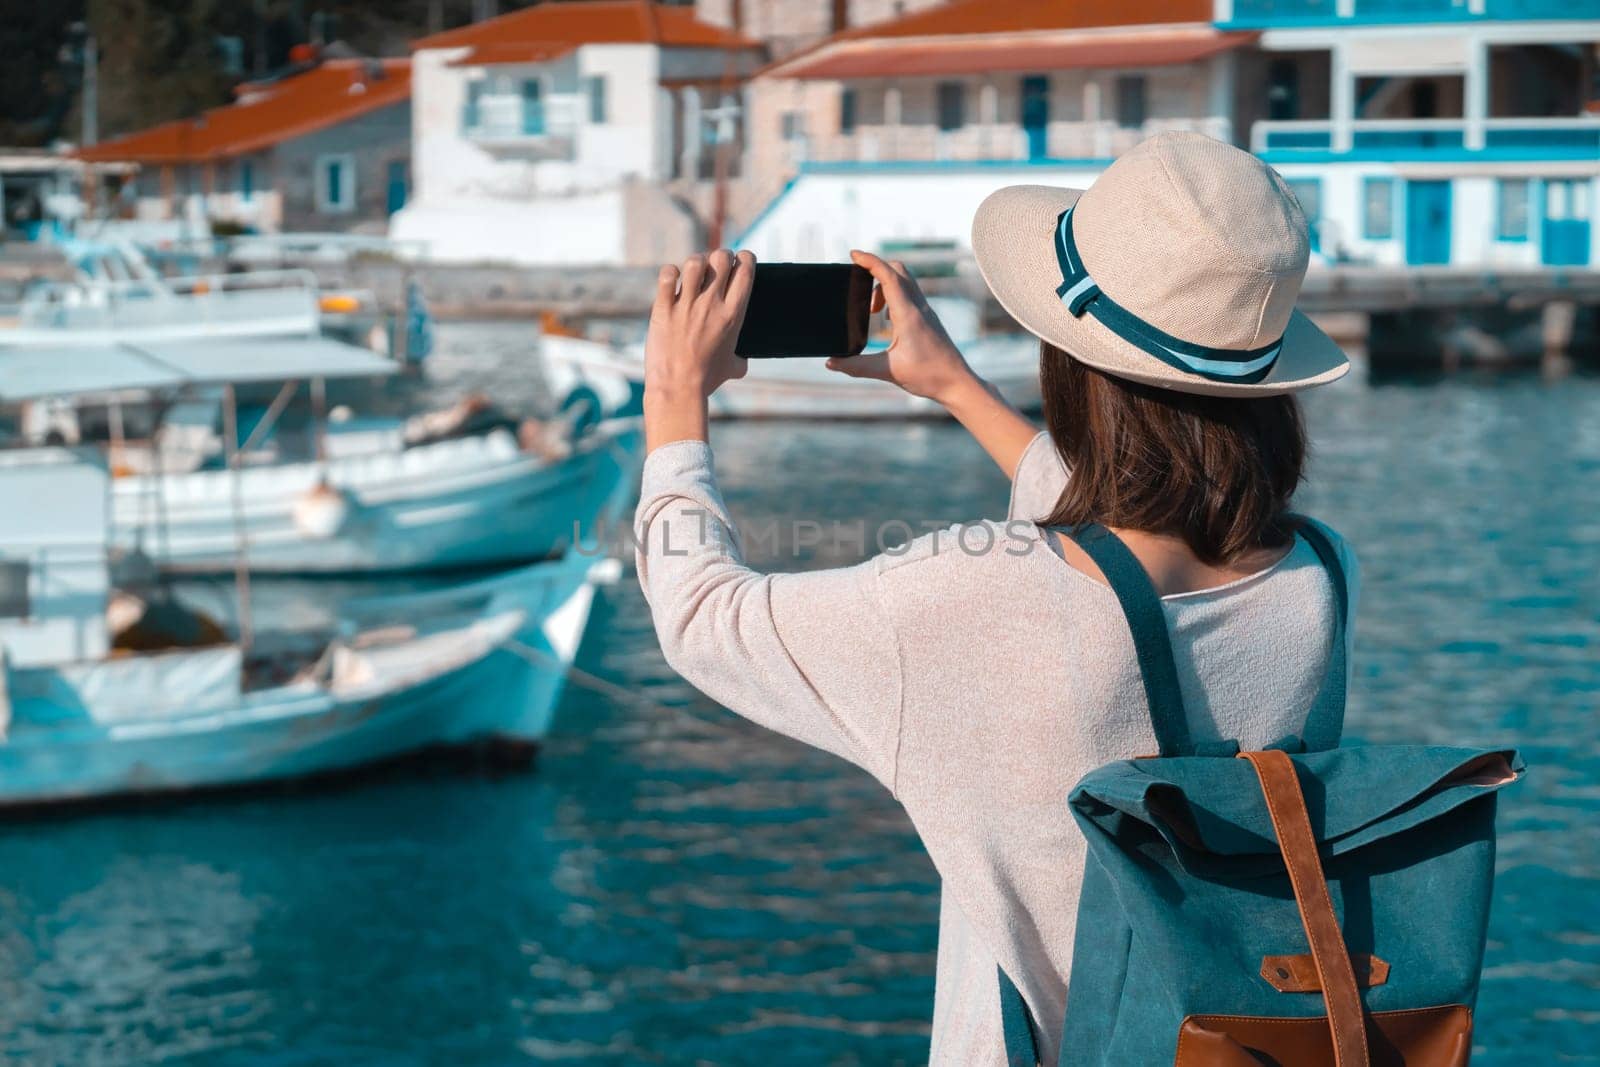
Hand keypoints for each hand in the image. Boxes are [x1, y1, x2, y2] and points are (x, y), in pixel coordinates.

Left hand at [644, 249, 753, 399]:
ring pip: (695, 262)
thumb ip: (740, 358)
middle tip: (715, 267)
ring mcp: (686, 305)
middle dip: (721, 257)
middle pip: (722, 258)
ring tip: (693, 273)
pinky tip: (672, 281)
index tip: (740, 264)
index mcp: (733, 315)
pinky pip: (668, 275)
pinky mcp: (663, 308)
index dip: (745, 259)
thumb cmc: (706, 380)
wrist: (678, 388)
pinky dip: (671, 273)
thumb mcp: (732, 369)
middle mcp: (712, 304)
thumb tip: (742, 361)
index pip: (745, 270)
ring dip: (696, 262)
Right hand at [826, 250, 977, 405]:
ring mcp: (926, 312)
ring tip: (871, 308)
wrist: (957, 383)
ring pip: (906, 281)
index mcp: (908, 314)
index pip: (888, 276)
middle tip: (858, 279)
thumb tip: (831, 363)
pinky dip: (894, 295)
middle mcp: (919, 308)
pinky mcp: (929, 319)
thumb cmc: (928, 376)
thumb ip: (856, 366)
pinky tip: (887, 318)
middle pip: (898, 270)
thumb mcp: (888, 371)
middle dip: (876, 268)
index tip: (853, 254)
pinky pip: (910, 295)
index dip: (870, 261)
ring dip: (885, 284)